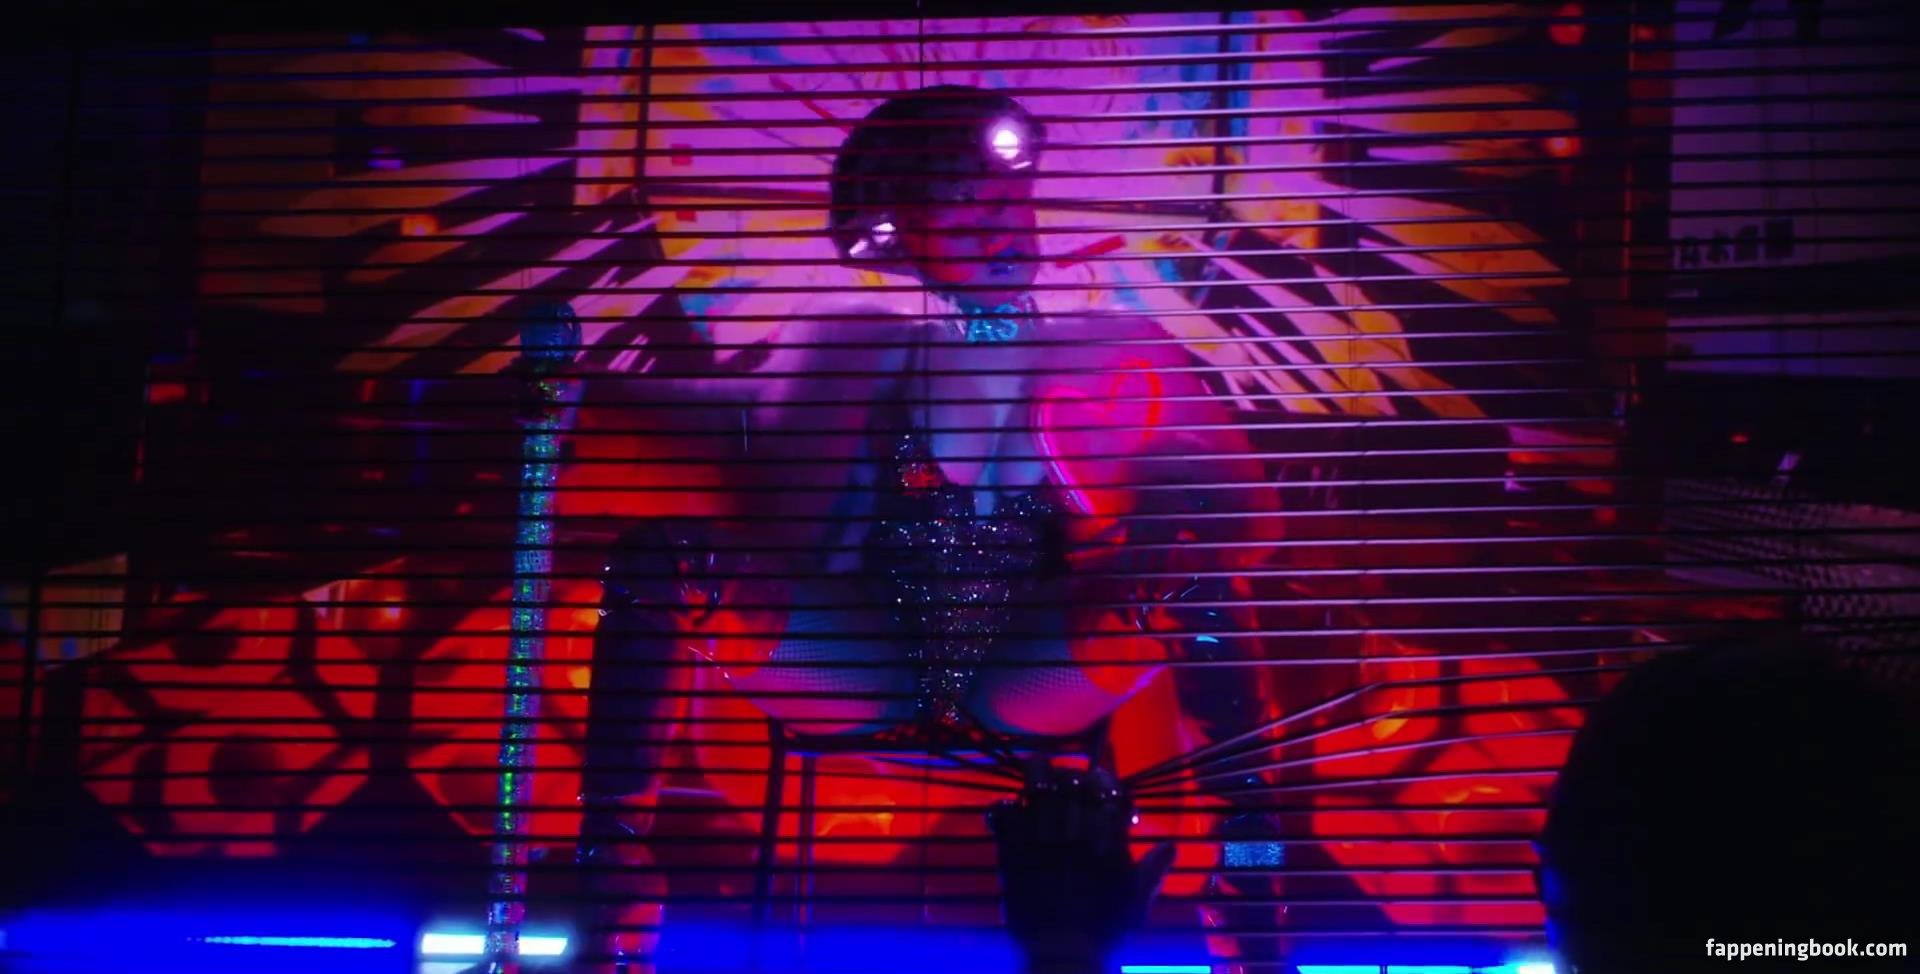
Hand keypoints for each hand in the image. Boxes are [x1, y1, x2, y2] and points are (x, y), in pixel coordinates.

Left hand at [988, 763, 1175, 973]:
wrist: (1063, 955)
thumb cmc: (1105, 931)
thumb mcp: (1137, 901)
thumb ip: (1152, 870)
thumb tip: (1171, 847)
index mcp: (1108, 837)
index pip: (1110, 790)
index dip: (1105, 781)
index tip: (1101, 781)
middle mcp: (1075, 829)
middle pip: (1072, 781)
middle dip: (1071, 775)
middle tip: (1066, 779)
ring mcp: (1042, 836)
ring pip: (1037, 787)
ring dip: (1036, 775)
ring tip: (1036, 770)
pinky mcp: (1014, 849)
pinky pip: (1004, 815)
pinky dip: (1003, 809)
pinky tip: (1005, 810)